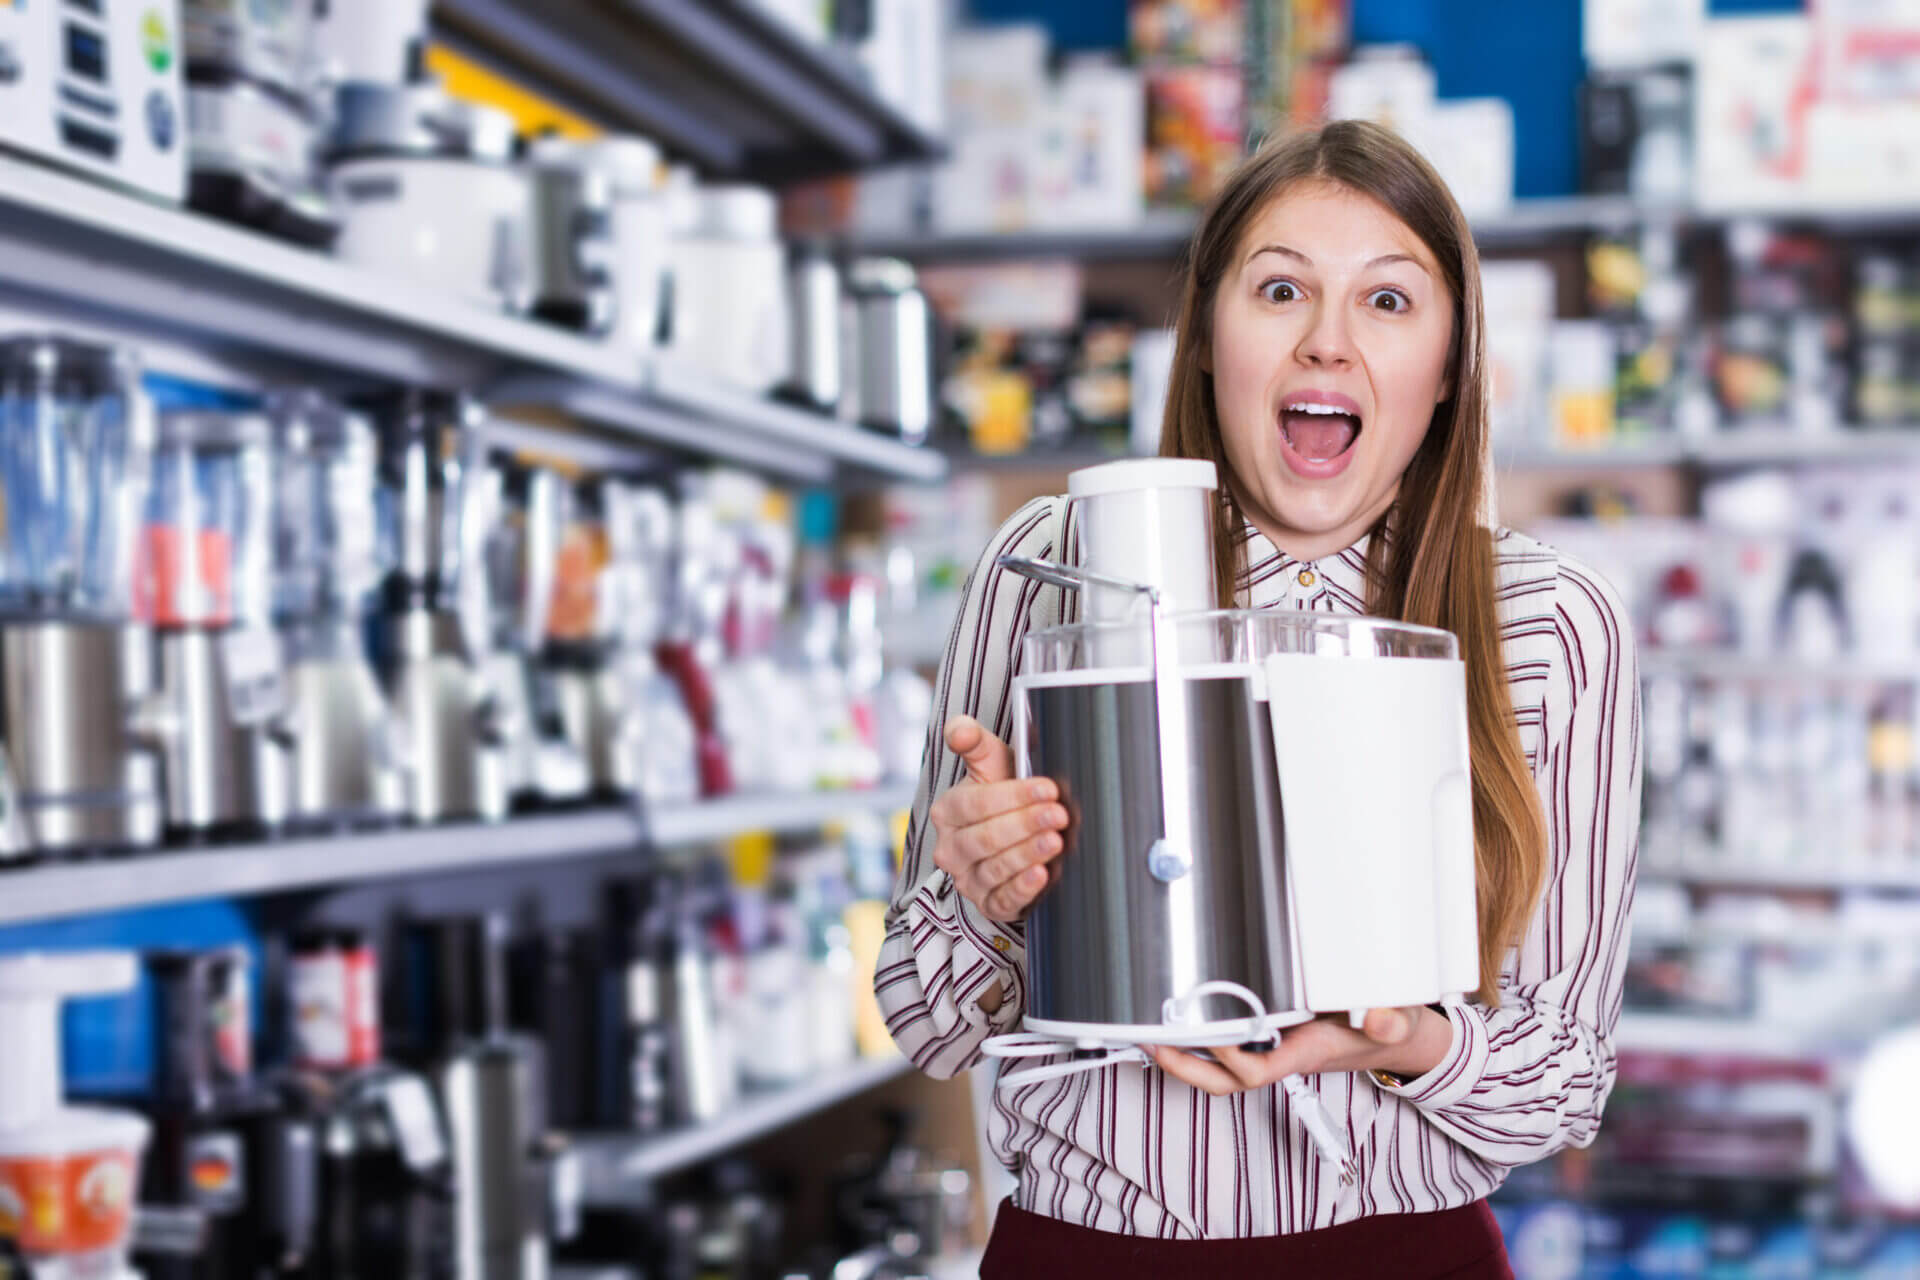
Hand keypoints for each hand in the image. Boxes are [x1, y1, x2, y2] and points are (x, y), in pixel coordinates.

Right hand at [929, 715, 1070, 922]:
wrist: (1011, 836)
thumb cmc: (1001, 794)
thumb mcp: (990, 765)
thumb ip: (974, 742)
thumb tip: (960, 730)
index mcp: (947, 811)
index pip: (976, 804)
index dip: (1013, 797)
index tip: (1047, 788)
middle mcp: (950, 848)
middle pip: (984, 838)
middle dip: (1025, 825)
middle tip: (1058, 815)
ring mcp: (966, 879)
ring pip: (994, 868)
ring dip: (1027, 854)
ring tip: (1055, 841)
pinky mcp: (986, 904)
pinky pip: (1002, 900)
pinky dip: (1022, 888)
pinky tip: (1041, 875)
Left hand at [1146, 1006, 1451, 1097]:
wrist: (1396, 1036)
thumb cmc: (1390, 1026)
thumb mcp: (1398, 1017)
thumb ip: (1392, 1019)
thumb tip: (1383, 1019)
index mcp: (1307, 1052)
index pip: (1260, 1068)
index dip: (1231, 1058)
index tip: (1209, 1032)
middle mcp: (1283, 1056)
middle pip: (1226, 1081)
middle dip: (1187, 1068)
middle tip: (1153, 1040)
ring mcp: (1274, 1050)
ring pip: (1220, 1069)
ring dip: (1185, 1056)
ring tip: (1151, 1031)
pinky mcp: (1270, 1038)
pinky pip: (1227, 1049)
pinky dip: (1200, 1041)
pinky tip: (1179, 1020)